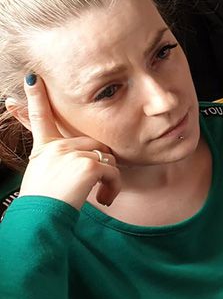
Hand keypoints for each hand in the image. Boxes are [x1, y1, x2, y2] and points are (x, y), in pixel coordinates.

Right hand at [10, 74, 120, 209]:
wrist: (40, 220)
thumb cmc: (44, 205)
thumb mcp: (44, 177)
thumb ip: (61, 163)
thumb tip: (88, 161)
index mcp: (44, 149)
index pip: (39, 117)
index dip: (35, 97)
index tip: (32, 78)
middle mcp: (56, 147)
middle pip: (94, 145)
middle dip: (102, 165)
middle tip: (97, 187)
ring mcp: (71, 154)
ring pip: (107, 158)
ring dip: (110, 179)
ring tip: (101, 196)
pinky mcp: (87, 165)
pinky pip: (113, 171)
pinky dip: (114, 187)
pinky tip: (104, 199)